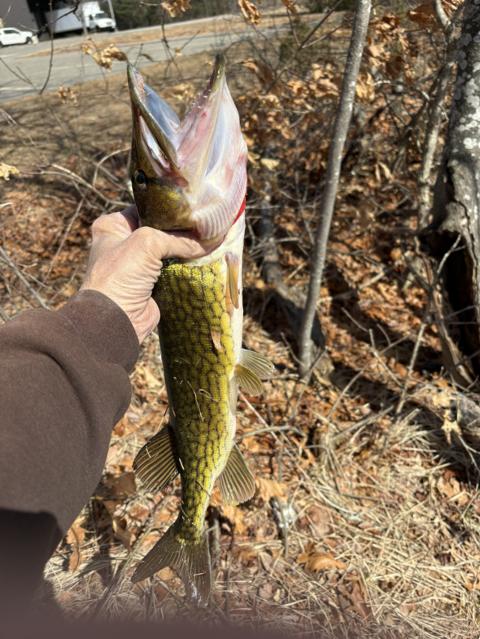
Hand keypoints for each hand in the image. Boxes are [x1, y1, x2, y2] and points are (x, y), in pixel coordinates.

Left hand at [81, 205, 212, 343]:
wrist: (117, 319)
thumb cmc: (121, 274)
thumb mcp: (147, 243)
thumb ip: (176, 238)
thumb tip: (206, 242)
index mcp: (113, 227)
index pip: (145, 209)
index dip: (167, 209)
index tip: (191, 207)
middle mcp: (124, 244)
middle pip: (158, 231)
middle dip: (179, 231)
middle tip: (204, 225)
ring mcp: (138, 266)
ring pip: (168, 252)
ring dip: (185, 250)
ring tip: (209, 240)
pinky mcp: (152, 285)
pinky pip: (173, 271)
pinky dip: (186, 268)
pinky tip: (204, 260)